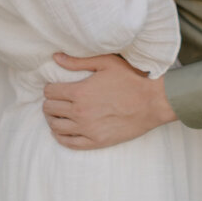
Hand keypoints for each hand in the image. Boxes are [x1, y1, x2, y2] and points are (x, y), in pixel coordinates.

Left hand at [42, 53, 177, 149]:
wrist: (152, 102)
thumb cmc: (130, 79)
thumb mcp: (105, 63)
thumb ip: (78, 61)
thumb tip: (56, 57)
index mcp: (79, 92)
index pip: (50, 92)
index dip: (49, 88)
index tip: (54, 87)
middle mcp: (79, 112)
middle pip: (50, 109)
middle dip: (50, 103)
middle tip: (55, 100)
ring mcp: (87, 129)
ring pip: (56, 127)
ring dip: (53, 119)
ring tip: (57, 114)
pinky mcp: (96, 141)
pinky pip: (69, 143)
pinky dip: (61, 137)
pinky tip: (61, 131)